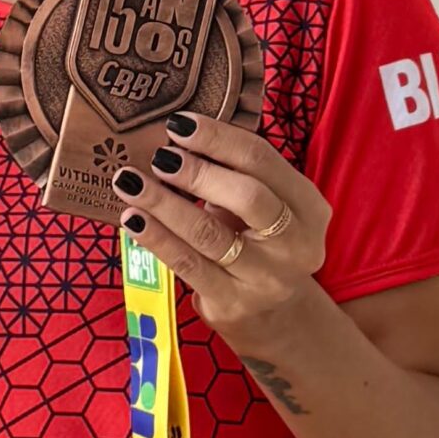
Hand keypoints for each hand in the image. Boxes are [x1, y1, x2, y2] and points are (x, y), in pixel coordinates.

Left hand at [114, 110, 328, 338]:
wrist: (271, 313)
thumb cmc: (259, 243)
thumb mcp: (264, 206)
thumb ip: (236, 174)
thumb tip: (177, 136)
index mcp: (308, 207)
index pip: (263, 160)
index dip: (218, 138)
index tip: (178, 124)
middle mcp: (295, 243)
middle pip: (247, 197)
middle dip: (198, 172)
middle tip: (160, 157)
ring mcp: (265, 278)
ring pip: (209, 233)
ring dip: (164, 203)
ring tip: (130, 182)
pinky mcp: (232, 302)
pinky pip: (187, 265)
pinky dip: (157, 238)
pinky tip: (132, 218)